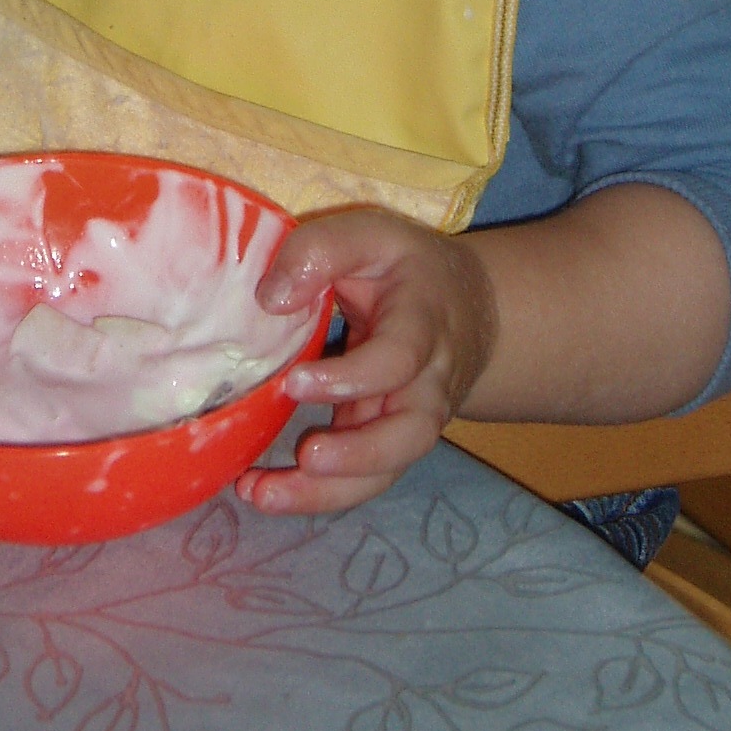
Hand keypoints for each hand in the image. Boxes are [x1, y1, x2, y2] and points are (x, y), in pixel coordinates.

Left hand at [236, 208, 497, 516]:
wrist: (466, 307)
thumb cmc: (406, 267)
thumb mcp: (370, 236)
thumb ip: (321, 251)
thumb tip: (271, 299)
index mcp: (422, 327)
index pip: (398, 360)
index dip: (352, 377)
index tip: (295, 381)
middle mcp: (426, 385)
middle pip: (408, 436)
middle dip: (358, 455)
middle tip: (306, 456)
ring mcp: (409, 421)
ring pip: (384, 471)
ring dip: (327, 491)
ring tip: (264, 494)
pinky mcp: (385, 442)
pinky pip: (360, 478)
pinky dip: (316, 493)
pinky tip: (265, 492)